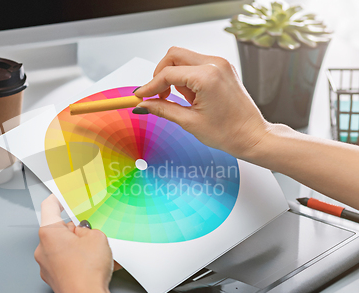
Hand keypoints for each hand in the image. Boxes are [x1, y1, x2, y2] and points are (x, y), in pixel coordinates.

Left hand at [34, 195, 113, 292]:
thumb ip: (88, 229)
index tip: (64, 194)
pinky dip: (75, 260)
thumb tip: (83, 233)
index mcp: (49, 233)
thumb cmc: (87, 271)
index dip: (59, 197)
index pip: (50, 206)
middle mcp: (42, 249)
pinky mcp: (54, 279)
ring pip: (61, 247)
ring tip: (94, 253)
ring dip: (75, 246)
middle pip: (58, 229)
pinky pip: (64, 262)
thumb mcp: (96, 237)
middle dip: (74, 229)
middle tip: (91, 232)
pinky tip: (91, 265)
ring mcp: (46, 266)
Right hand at [135, 46, 271, 158]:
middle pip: (174, 56)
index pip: (167, 74)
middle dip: (160, 75)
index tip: (141, 96)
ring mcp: (220, 64)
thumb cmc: (229, 132)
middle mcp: (214, 64)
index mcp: (207, 77)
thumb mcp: (189, 122)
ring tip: (183, 101)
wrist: (252, 135)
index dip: (149, 86)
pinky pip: (196, 65)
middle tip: (157, 95)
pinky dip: (186, 77)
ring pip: (184, 58)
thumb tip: (145, 105)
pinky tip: (191, 96)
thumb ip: (163, 109)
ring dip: (174, 76)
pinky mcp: (222, 68)